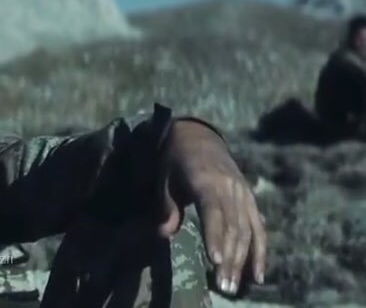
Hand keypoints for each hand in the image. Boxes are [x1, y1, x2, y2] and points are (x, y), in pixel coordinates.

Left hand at [158, 120, 265, 295]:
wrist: (198, 138)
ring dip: (243, 261)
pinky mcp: (250, 200)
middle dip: (229, 259)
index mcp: (207, 180)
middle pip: (233, 227)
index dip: (215, 236)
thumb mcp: (163, 178)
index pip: (213, 211)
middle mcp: (230, 188)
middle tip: (223, 286)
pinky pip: (258, 229)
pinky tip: (257, 275)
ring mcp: (243, 194)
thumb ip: (166, 206)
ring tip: (234, 286)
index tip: (215, 260)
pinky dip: (259, 252)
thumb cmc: (175, 161)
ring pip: (247, 231)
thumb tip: (164, 233)